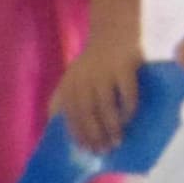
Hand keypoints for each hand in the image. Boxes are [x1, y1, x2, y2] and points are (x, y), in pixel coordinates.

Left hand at [52, 32, 145, 153]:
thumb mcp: (71, 78)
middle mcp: (83, 79)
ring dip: (111, 127)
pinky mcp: (124, 67)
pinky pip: (127, 94)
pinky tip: (130, 119)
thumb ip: (61, 99)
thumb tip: (53, 126)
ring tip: (117, 141)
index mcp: (70, 84)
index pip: (71, 115)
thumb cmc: (92, 62)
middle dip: (96, 135)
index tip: (87, 150)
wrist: (113, 32)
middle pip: (87, 114)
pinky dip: (128, 109)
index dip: (78, 134)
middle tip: (105, 150)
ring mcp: (104, 73)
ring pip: (106, 107)